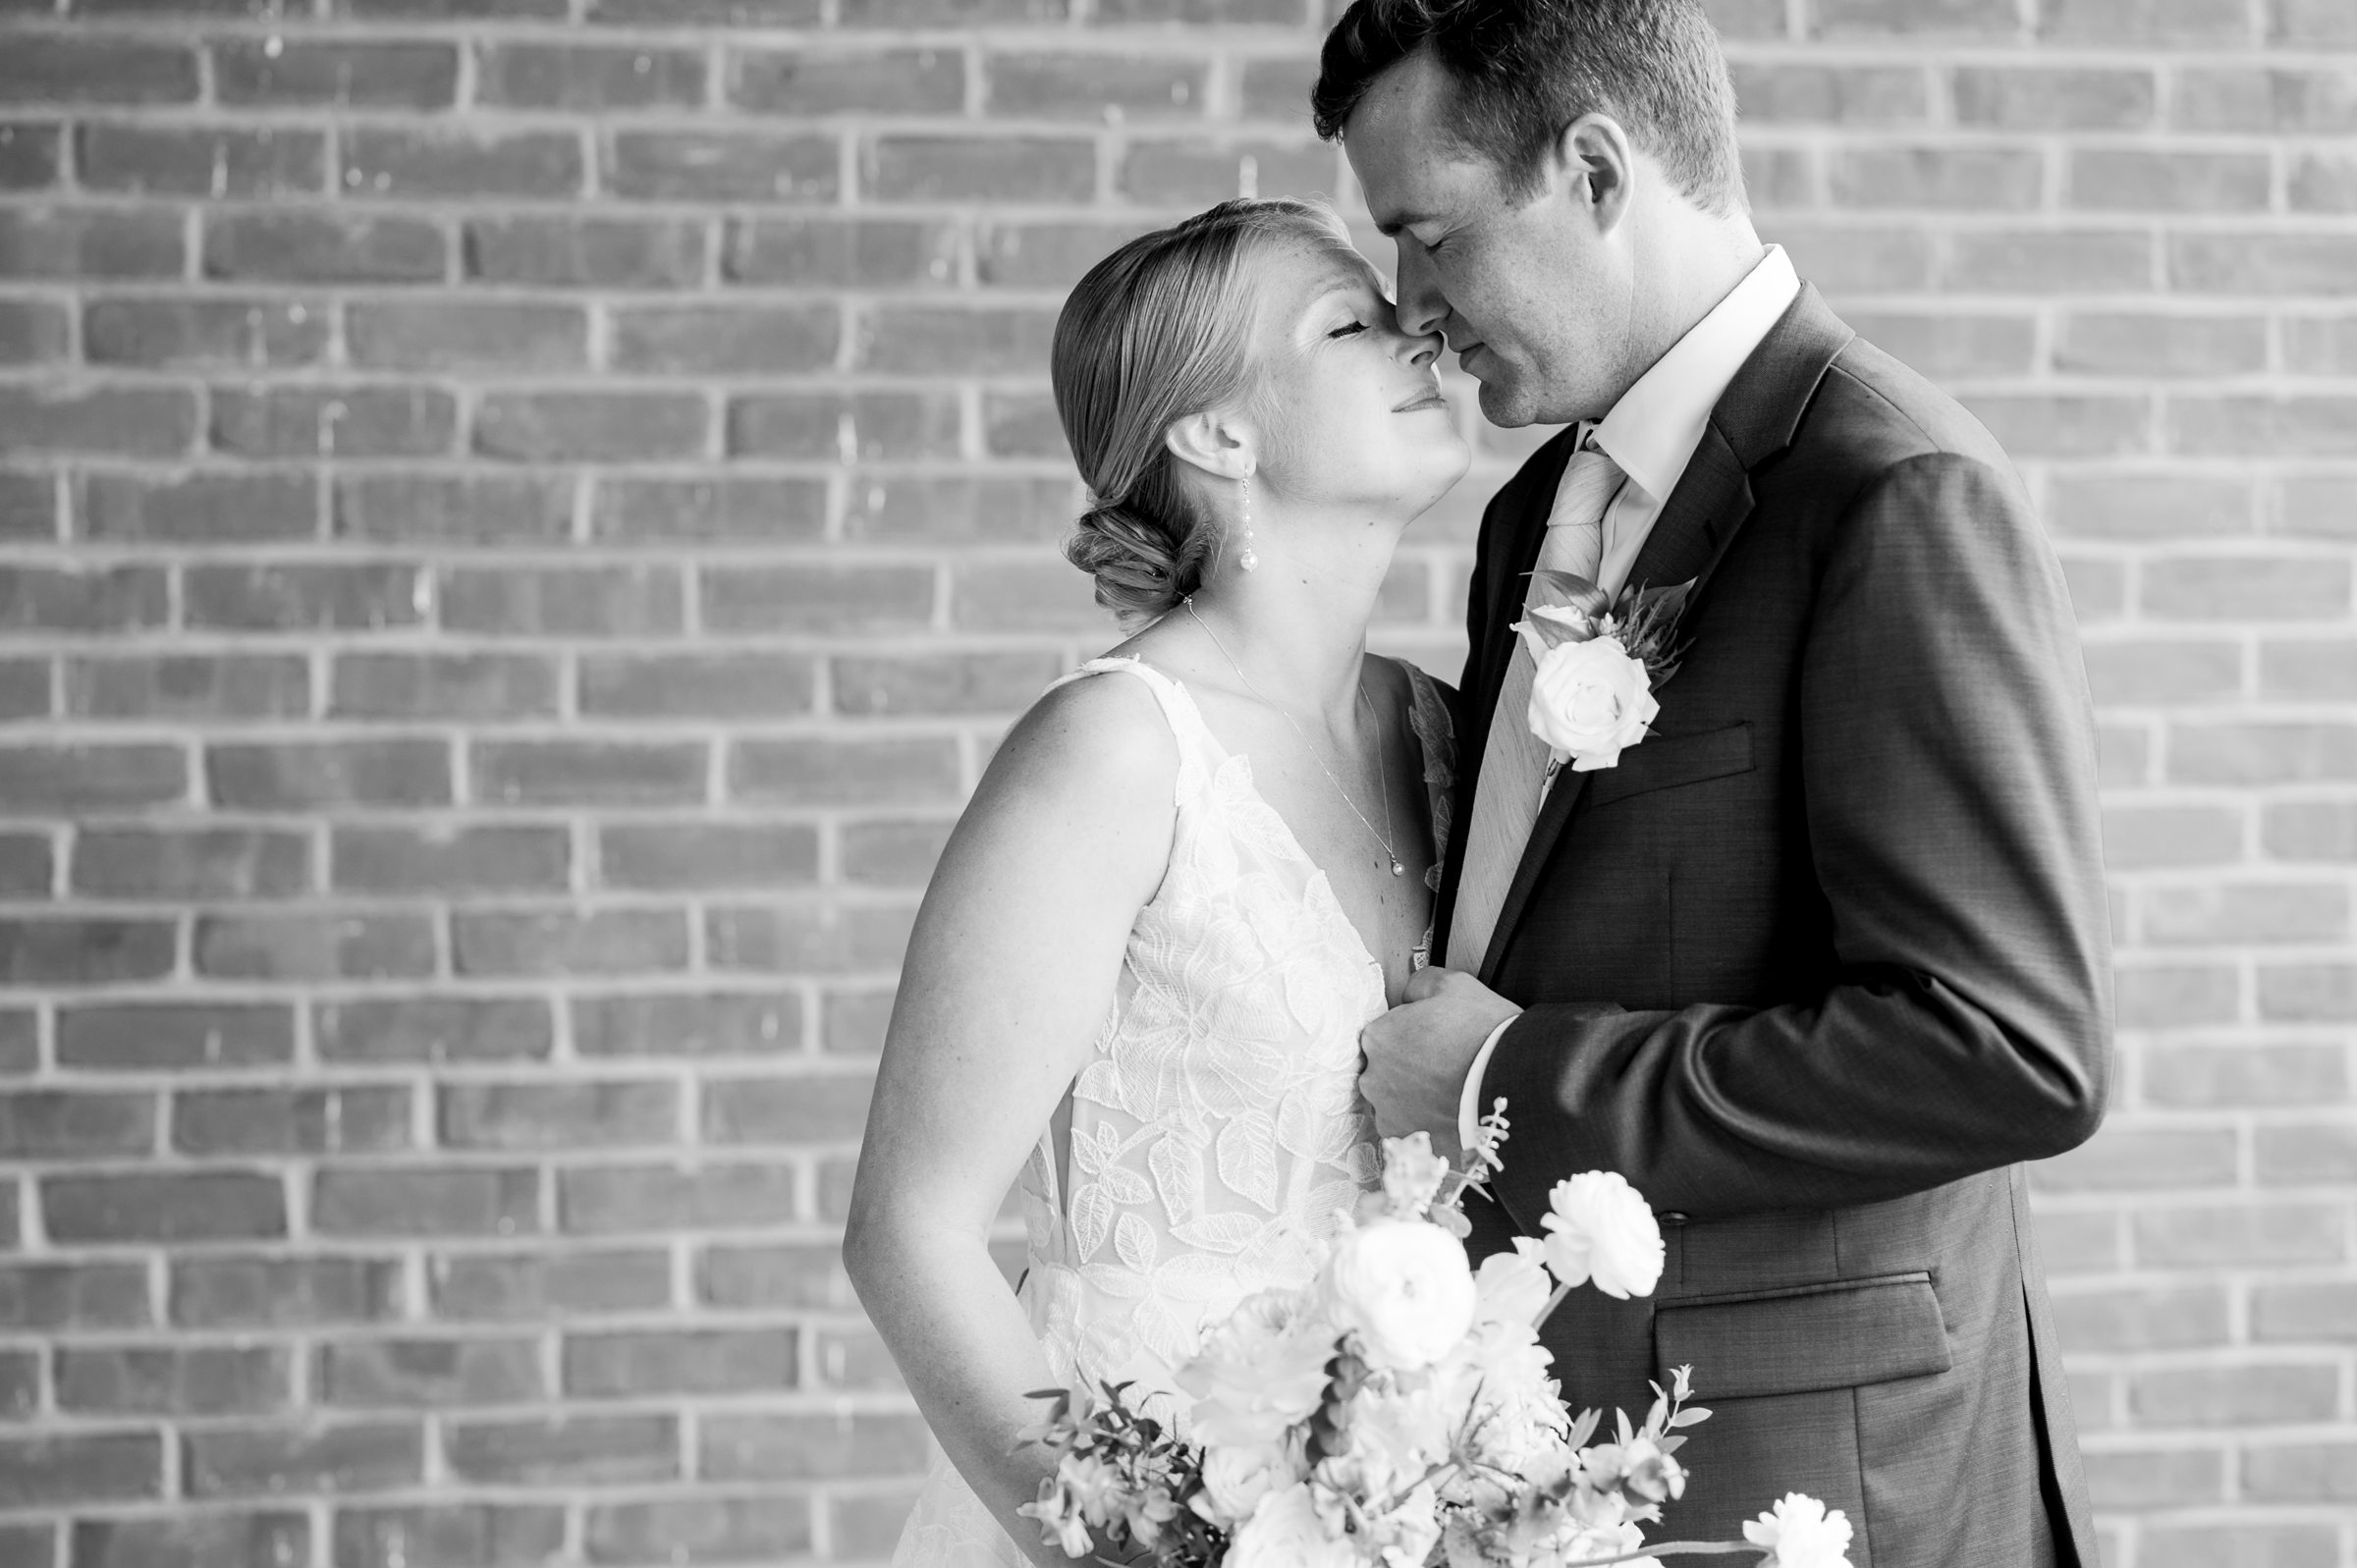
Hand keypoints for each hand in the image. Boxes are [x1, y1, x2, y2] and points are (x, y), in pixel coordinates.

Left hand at [1359, 967, 1521, 1161]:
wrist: (1518, 1087)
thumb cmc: (1485, 1036)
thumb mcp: (1453, 985)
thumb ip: (1419, 985)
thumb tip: (1410, 997)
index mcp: (1378, 1038)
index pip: (1388, 1033)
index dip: (1416, 1034)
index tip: (1439, 1040)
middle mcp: (1374, 1080)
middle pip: (1389, 1070)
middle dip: (1414, 1069)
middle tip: (1450, 1067)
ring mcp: (1390, 1117)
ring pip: (1400, 1104)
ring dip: (1420, 1100)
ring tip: (1456, 1094)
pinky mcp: (1411, 1146)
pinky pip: (1415, 1133)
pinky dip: (1431, 1126)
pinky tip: (1455, 1116)